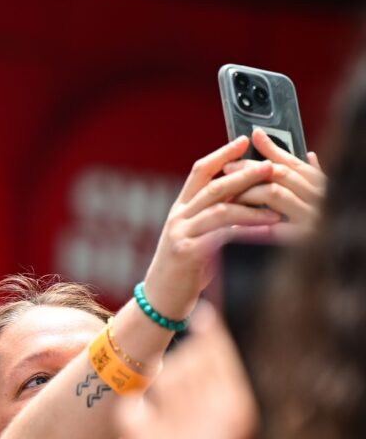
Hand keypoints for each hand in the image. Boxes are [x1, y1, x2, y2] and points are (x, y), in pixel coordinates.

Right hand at [142, 136, 281, 320]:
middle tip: (270, 168)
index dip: (222, 154)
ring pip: (219, 210)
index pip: (200, 171)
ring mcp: (180, 233)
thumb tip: (244, 197)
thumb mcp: (194, 236)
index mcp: (181, 208)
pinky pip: (220, 236)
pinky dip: (244, 234)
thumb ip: (212, 216)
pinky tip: (262, 234)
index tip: (243, 141)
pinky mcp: (187, 252)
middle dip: (245, 175)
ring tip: (276, 210)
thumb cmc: (184, 268)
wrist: (161, 297)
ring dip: (251, 208)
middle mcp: (178, 217)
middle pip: (213, 186)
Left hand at [222, 128, 325, 238]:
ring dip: (247, 192)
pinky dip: (252, 225)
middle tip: (228, 168)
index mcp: (321, 188)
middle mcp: (319, 199)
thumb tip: (301, 152)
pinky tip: (234, 226)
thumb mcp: (318, 197)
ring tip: (227, 195)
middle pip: (280, 174)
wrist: (336, 266)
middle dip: (250, 169)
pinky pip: (272, 229)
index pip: (294, 162)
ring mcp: (312, 219)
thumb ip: (307, 176)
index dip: (270, 149)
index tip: (251, 138)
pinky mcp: (301, 241)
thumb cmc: (326, 230)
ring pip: (275, 194)